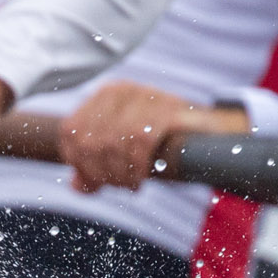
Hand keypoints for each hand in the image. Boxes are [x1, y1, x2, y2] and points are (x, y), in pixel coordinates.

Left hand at [59, 82, 249, 193]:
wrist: (208, 132)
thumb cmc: (160, 143)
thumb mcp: (122, 154)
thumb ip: (95, 169)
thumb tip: (76, 186)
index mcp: (102, 97)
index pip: (70, 133)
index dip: (78, 163)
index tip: (96, 182)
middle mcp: (119, 91)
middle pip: (89, 141)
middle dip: (100, 173)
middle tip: (119, 186)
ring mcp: (143, 96)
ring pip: (112, 143)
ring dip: (118, 174)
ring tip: (130, 185)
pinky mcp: (166, 108)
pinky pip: (139, 142)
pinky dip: (135, 167)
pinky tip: (141, 179)